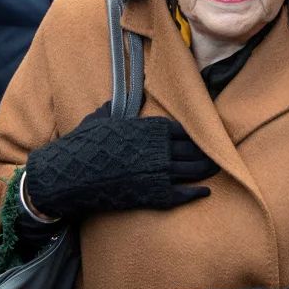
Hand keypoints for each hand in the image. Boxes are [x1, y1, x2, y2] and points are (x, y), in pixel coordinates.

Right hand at [22, 107, 216, 220]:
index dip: (194, 136)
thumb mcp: (102, 119)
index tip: (204, 137)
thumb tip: (132, 93)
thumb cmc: (84, 145)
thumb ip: (120, 107)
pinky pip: (182, 194)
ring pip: (193, 170)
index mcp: (149, 128)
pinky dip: (196, 193)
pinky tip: (205, 192)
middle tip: (218, 154)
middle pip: (194, 150)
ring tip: (216, 169)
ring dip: (206, 170)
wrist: (70, 176)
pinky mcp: (152, 194)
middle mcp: (159, 149)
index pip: (183, 130)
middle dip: (207, 152)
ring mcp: (158, 173)